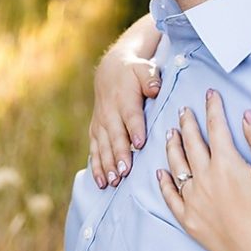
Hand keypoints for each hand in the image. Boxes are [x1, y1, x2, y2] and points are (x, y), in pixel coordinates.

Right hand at [89, 15, 161, 187]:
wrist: (110, 70)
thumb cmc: (134, 72)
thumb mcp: (144, 69)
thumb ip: (150, 79)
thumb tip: (155, 88)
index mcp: (125, 98)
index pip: (130, 115)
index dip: (135, 129)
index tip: (139, 144)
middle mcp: (110, 112)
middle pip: (115, 135)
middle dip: (119, 154)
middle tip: (124, 171)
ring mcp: (101, 123)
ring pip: (103, 146)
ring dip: (107, 164)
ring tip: (113, 181)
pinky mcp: (95, 131)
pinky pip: (94, 150)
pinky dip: (96, 166)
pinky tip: (101, 182)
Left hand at [155, 91, 250, 250]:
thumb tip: (247, 115)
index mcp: (225, 163)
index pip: (216, 127)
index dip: (213, 108)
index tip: (210, 93)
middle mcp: (204, 177)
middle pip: (192, 142)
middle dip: (188, 123)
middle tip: (183, 109)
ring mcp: (193, 199)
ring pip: (176, 165)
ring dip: (173, 146)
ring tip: (171, 133)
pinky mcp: (188, 220)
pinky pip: (170, 197)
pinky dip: (164, 182)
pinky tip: (160, 172)